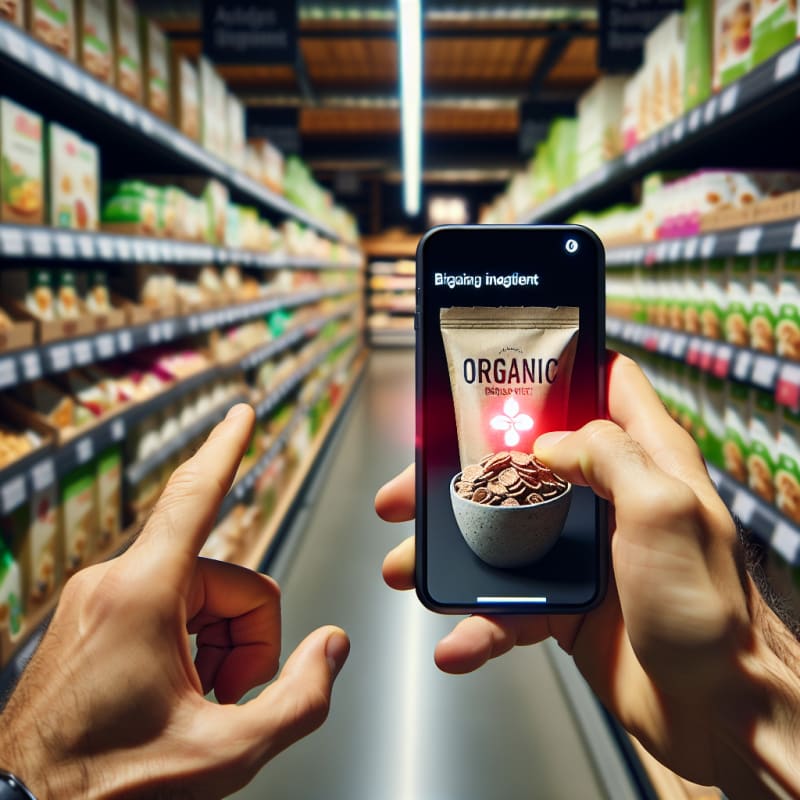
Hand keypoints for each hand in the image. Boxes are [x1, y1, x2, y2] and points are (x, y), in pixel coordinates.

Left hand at [0, 404, 348, 798]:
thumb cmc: (103, 787)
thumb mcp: (223, 755)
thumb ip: (298, 699)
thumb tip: (331, 646)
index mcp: (141, 594)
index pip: (196, 496)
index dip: (228, 448)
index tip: (241, 413)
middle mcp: (115, 582)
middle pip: (229, 580)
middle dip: (249, 639)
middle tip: (229, 698)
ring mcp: (101, 598)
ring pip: (203, 596)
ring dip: (222, 648)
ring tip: (200, 704)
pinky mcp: (96, 615)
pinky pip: (170, 609)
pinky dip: (192, 648)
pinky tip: (178, 695)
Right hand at [375, 353, 799, 797]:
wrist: (715, 714)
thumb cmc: (708, 612)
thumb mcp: (666, 511)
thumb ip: (609, 456)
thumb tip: (550, 443)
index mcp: (643, 461)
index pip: (605, 387)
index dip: (556, 371)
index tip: (499, 373)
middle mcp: (607, 499)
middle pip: (521, 465)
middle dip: (461, 474)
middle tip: (411, 489)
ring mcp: (580, 554)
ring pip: (500, 536)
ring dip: (450, 554)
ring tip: (406, 569)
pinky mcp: (563, 604)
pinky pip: (507, 605)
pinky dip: (477, 622)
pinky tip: (458, 641)